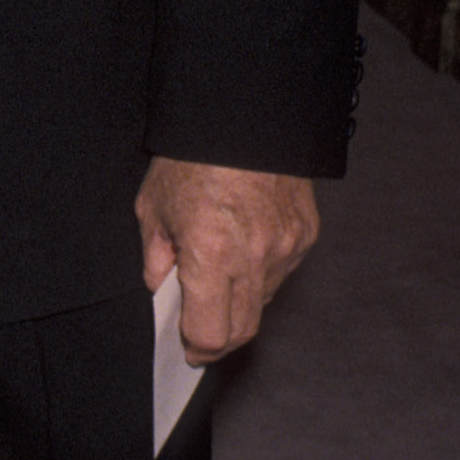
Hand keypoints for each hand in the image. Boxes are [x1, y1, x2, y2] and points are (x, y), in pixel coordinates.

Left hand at [135, 157, 318, 362]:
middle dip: (219, 337)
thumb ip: (154, 254)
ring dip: (240, 302)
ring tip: (219, 275)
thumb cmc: (193, 155)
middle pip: (242, 329)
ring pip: (264, 301)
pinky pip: (282, 271)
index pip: (211, 333)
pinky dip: (262, 272)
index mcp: (211, 255)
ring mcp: (286, 248)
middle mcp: (254, 258)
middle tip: (200, 328)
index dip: (196, 347)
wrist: (246, 113)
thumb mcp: (154, 205)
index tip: (187, 346)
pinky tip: (244, 247)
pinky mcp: (306, 234)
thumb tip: (160, 286)